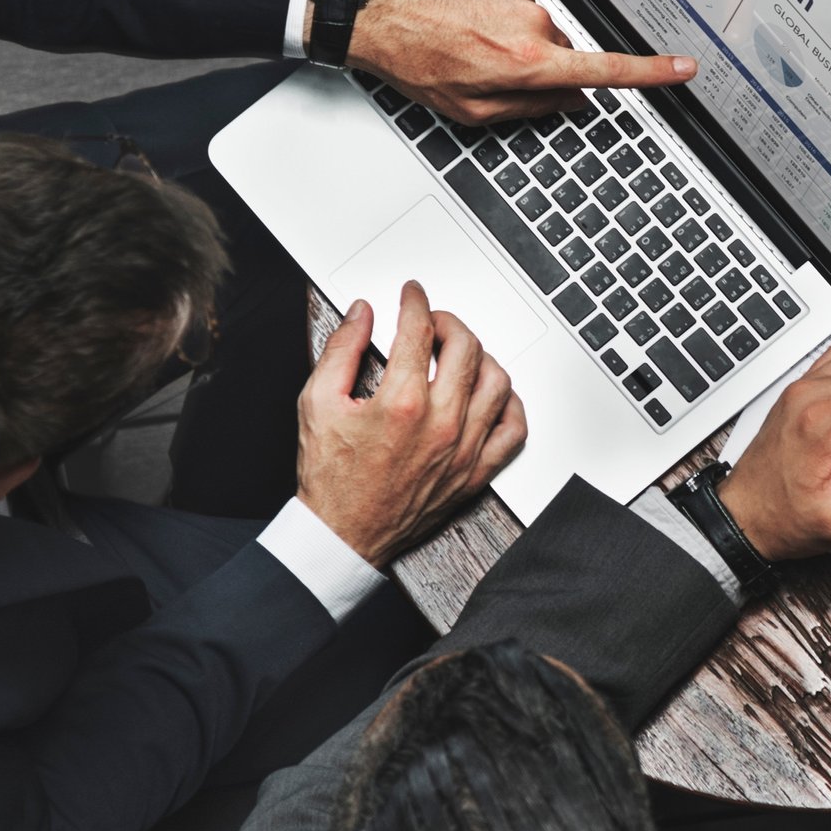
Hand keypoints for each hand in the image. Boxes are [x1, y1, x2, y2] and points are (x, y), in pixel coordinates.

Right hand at [295, 284, 527, 565]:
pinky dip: (508, 404)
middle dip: (447, 322)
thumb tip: (361, 313)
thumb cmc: (330, 477)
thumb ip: (341, 350)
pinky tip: (488, 394)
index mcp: (401, 403)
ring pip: (497, 381)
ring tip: (458, 354)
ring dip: (480, 357)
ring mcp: (463, 449)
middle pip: (465, 346)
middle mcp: (440, 424)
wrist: (343, 536)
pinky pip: (513, 429)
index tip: (412, 295)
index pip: (419, 330)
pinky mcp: (476, 472)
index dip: (415, 302)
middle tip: (432, 322)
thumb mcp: (317, 403)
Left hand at [340, 0, 696, 122]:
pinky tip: (467, 13)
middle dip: (537, 62)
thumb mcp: (473, 110)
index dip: (650, 73)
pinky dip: (498, 4)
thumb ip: (531, 109)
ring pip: (538, 20)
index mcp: (528, 61)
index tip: (683, 69)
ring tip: (468, 36)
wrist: (376, 13)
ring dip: (512, 31)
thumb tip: (570, 102)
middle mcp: (531, 19)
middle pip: (562, 48)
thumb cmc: (417, 62)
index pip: (604, 69)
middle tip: (489, 66)